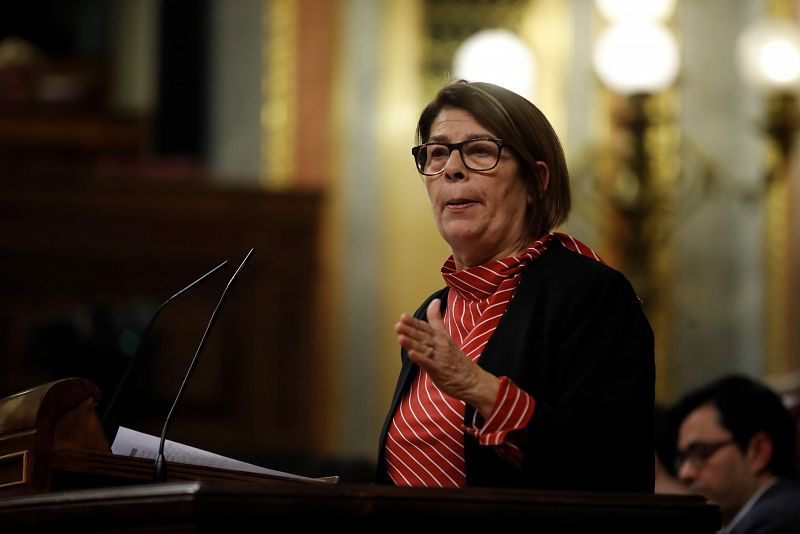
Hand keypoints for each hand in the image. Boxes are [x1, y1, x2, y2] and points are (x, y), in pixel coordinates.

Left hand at [394, 298, 499, 417]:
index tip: (403, 317)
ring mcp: (440, 358)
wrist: (473, 380)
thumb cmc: (458, 360)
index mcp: (441, 337)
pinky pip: (428, 363)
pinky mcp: (439, 370)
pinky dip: (420, 358)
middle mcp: (440, 345)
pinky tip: (411, 354)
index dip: (414, 322)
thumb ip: (437, 320)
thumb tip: (434, 301)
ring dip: (412, 343)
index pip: (426, 327)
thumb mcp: (447, 336)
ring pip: (424, 348)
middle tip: (399, 324)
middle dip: (410, 331)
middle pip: (423, 337)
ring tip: (401, 337)